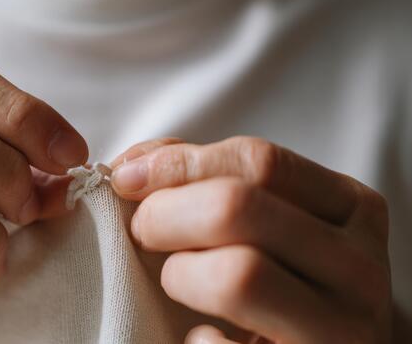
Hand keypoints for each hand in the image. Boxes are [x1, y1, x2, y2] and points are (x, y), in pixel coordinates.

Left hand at [111, 137, 390, 342]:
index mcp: (351, 208)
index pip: (258, 161)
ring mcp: (342, 328)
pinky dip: (197, 339)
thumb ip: (210, 177)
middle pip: (238, 208)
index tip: (129, 179)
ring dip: (180, 274)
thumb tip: (136, 165)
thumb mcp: (272, 216)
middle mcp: (358, 265)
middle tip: (143, 231)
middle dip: (165, 213)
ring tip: (178, 280)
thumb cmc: (288, 275)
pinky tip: (200, 332)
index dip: (178, 165)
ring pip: (235, 275)